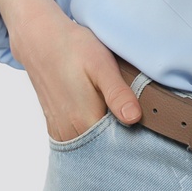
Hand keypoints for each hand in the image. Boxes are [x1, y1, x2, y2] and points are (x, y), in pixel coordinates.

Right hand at [0, 0, 141, 141]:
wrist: (40, 40)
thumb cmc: (73, 47)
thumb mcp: (101, 64)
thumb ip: (117, 93)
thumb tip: (134, 118)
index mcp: (85, 121)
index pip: (118, 146)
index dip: (137, 140)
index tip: (150, 130)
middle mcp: (71, 133)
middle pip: (106, 150)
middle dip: (124, 142)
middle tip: (137, 119)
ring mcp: (61, 132)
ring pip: (93, 148)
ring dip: (108, 138)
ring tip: (120, 116)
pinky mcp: (56, 127)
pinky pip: (80, 141)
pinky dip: (94, 135)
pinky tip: (103, 117)